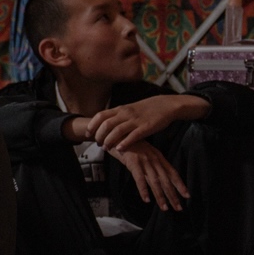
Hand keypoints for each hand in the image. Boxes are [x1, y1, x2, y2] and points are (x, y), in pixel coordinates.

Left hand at [87, 96, 207, 149]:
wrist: (165, 105)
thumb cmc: (145, 109)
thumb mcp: (128, 108)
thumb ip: (117, 115)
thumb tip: (103, 124)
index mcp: (120, 109)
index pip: (100, 115)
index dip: (92, 125)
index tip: (88, 134)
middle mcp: (126, 113)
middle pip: (106, 125)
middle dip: (99, 136)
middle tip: (98, 143)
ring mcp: (135, 120)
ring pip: (117, 131)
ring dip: (109, 141)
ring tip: (106, 148)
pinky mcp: (146, 127)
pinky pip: (133, 136)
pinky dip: (125, 143)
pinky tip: (120, 149)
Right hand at [107, 140, 189, 211]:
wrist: (116, 133)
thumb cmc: (128, 144)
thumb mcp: (144, 152)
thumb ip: (150, 163)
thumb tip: (156, 176)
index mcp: (158, 157)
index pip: (172, 173)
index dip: (180, 185)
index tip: (187, 196)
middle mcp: (154, 159)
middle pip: (166, 180)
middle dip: (173, 195)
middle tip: (179, 208)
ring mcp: (144, 161)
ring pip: (155, 182)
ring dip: (160, 196)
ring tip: (164, 208)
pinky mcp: (133, 162)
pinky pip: (139, 178)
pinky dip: (143, 189)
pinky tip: (146, 199)